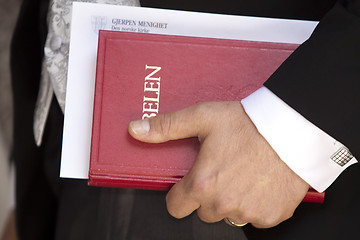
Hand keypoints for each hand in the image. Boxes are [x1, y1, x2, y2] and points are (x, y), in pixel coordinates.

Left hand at [128, 101, 308, 227]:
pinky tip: (260, 182)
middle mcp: (223, 205)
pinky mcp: (271, 215)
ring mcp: (248, 212)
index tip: (189, 183)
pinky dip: (255, 203)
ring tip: (242, 174)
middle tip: (221, 170)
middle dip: (208, 195)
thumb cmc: (248, 123)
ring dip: (231, 200)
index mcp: (203, 184)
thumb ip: (166, 127)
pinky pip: (255, 217)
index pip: (175, 207)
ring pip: (228, 215)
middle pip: (203, 211)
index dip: (179, 194)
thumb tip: (135, 129)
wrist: (292, 128)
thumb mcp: (202, 118)